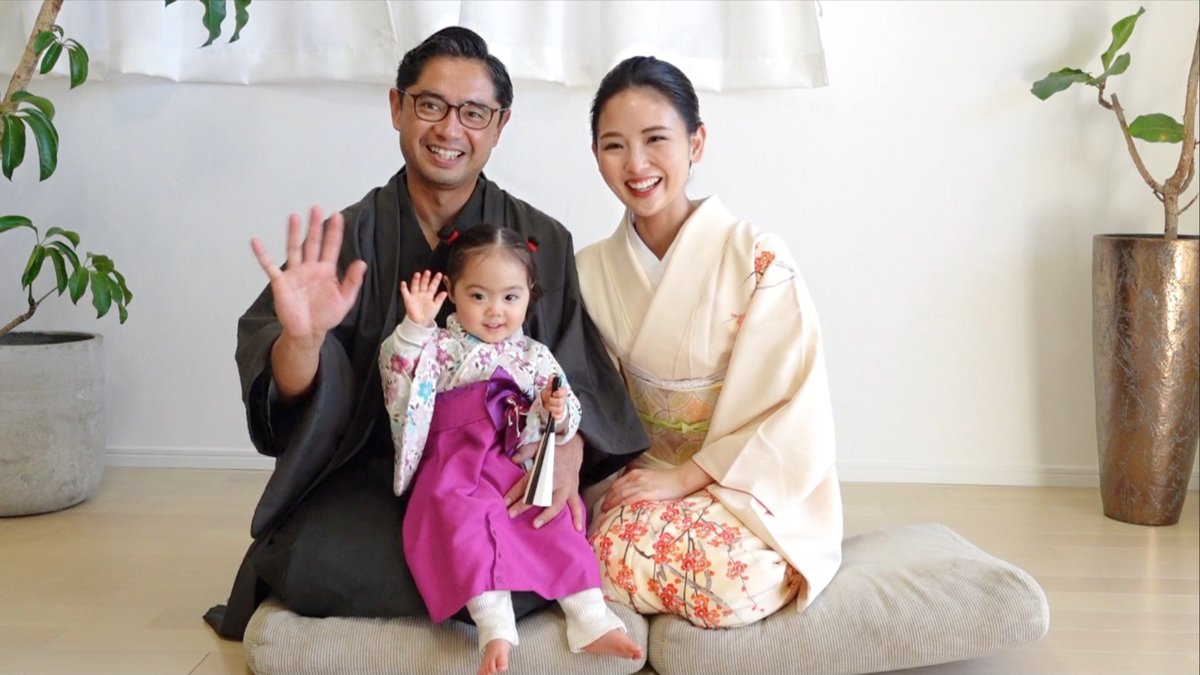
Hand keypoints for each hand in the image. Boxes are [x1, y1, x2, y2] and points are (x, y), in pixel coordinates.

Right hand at [251, 206, 366, 346]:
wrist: (308, 331)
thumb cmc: (327, 315)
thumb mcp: (345, 300)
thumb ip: (352, 281)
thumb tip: (362, 263)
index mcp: (326, 271)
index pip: (331, 247)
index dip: (334, 232)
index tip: (337, 215)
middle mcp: (310, 268)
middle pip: (312, 242)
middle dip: (315, 226)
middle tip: (316, 208)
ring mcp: (295, 273)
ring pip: (294, 249)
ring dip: (293, 233)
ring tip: (294, 216)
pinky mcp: (281, 282)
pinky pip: (269, 266)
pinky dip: (262, 254)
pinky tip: (255, 242)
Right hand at [400, 270, 446, 326]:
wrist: (420, 322)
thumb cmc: (428, 315)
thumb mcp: (436, 307)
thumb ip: (440, 299)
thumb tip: (445, 292)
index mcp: (429, 295)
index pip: (433, 286)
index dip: (436, 280)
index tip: (439, 274)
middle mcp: (422, 294)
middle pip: (424, 284)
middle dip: (426, 278)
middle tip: (428, 272)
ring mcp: (415, 296)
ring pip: (415, 286)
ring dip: (416, 280)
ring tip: (418, 274)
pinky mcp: (408, 299)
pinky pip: (405, 292)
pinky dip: (404, 288)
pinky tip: (403, 283)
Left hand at [505, 433, 584, 530]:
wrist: (573, 447)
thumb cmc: (552, 449)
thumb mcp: (538, 446)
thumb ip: (525, 452)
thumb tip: (512, 459)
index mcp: (545, 467)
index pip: (527, 482)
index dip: (515, 492)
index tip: (504, 502)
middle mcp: (556, 479)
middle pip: (539, 495)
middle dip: (524, 505)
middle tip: (511, 514)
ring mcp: (566, 487)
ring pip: (556, 503)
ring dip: (546, 515)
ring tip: (535, 524)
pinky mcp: (573, 491)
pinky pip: (576, 505)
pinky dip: (578, 517)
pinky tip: (577, 529)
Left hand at [540, 382, 568, 422]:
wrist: (548, 402)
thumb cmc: (550, 393)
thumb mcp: (549, 387)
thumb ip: (551, 382)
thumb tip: (552, 375)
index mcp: (562, 392)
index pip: (564, 392)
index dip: (559, 393)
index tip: (554, 393)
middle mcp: (564, 400)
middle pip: (561, 402)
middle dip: (552, 401)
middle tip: (548, 399)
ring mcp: (562, 407)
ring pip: (559, 409)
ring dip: (551, 408)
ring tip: (548, 405)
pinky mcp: (560, 414)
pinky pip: (558, 416)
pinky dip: (554, 415)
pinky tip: (551, 413)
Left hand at [600, 460, 713, 511]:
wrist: (681, 479)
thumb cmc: (667, 479)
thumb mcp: (649, 476)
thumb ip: (638, 482)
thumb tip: (630, 490)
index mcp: (635, 474)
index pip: (617, 484)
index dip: (609, 493)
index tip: (604, 501)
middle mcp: (636, 478)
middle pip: (616, 489)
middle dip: (608, 499)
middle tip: (601, 509)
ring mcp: (642, 485)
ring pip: (622, 494)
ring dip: (612, 503)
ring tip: (606, 511)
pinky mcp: (649, 492)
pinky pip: (632, 498)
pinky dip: (623, 503)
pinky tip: (618, 509)